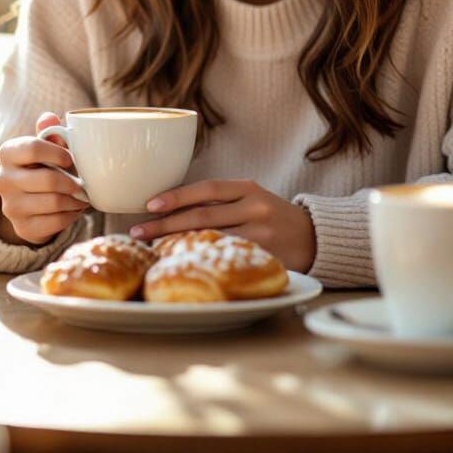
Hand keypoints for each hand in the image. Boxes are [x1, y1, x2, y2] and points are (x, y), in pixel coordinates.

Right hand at [0, 112, 89, 245]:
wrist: (28, 203)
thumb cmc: (42, 166)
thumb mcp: (45, 147)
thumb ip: (49, 132)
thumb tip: (49, 118)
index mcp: (8, 153)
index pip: (33, 148)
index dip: (58, 153)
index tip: (70, 159)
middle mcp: (3, 180)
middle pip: (48, 180)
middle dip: (73, 182)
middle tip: (84, 182)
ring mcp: (11, 207)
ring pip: (54, 203)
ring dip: (75, 200)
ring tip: (82, 196)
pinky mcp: (22, 228)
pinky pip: (56, 222)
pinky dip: (72, 215)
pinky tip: (75, 209)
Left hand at [128, 179, 316, 271]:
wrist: (314, 237)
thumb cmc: (271, 215)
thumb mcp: (250, 198)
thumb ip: (220, 202)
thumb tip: (170, 207)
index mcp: (248, 188)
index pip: (207, 188)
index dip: (177, 196)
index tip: (150, 204)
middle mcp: (255, 208)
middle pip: (203, 216)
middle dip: (166, 225)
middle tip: (138, 231)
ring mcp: (261, 235)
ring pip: (212, 240)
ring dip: (178, 245)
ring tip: (152, 249)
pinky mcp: (265, 259)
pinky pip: (227, 259)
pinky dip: (204, 260)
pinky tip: (185, 264)